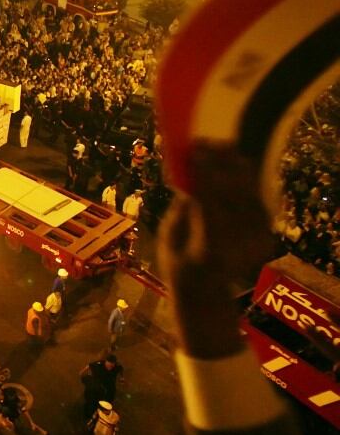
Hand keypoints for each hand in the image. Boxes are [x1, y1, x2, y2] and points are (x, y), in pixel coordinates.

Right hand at [157, 143, 273, 358]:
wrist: (206, 291)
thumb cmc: (178, 264)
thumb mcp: (168, 235)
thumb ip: (181, 208)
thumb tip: (190, 176)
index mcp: (210, 246)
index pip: (211, 199)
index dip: (203, 170)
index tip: (192, 148)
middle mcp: (240, 241)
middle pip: (236, 189)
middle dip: (220, 161)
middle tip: (201, 143)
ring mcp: (258, 235)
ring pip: (250, 187)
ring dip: (232, 163)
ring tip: (213, 147)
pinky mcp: (265, 228)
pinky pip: (255, 193)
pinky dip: (241, 175)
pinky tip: (225, 161)